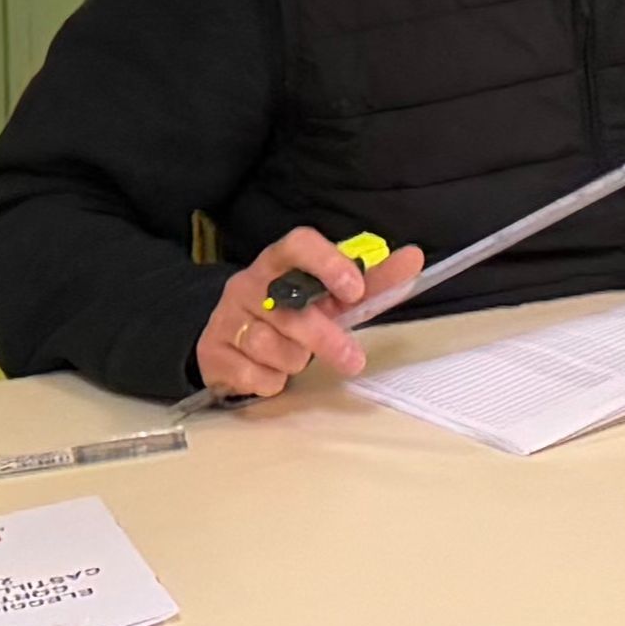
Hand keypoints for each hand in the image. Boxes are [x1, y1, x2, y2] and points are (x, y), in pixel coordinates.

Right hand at [192, 226, 425, 399]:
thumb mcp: (331, 296)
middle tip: (352, 359)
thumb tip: (414, 258)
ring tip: (296, 357)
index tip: (355, 289)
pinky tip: (271, 372)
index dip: (327, 263)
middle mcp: (248, 284)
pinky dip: (270, 381)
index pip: (297, 244)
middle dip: (325, 339)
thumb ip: (373, 282)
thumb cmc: (293, 314)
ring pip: (270, 345)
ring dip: (293, 360)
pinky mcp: (211, 351)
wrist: (233, 342)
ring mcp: (226, 317)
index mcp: (280, 262)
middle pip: (290, 310)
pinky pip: (251, 374)